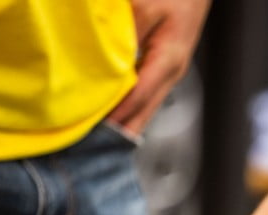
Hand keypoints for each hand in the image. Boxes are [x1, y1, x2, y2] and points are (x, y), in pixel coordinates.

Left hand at [108, 0, 210, 135]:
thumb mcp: (145, 8)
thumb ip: (125, 35)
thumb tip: (107, 63)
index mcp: (168, 60)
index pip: (138, 96)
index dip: (117, 114)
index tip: (95, 129)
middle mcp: (172, 72)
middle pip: (145, 111)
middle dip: (122, 129)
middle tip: (96, 147)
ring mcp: (171, 72)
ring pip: (147, 106)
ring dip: (127, 121)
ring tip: (102, 137)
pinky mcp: (166, 66)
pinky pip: (146, 94)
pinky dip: (131, 106)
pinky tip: (116, 113)